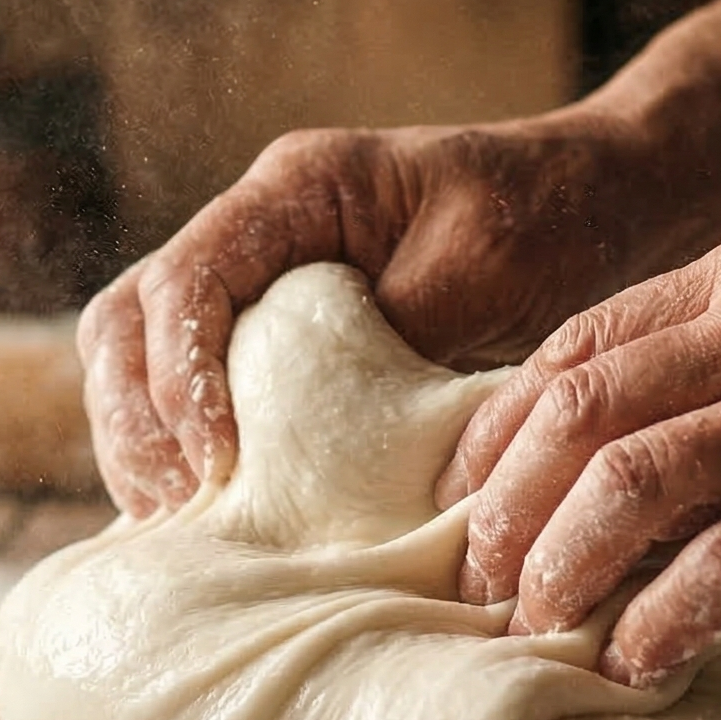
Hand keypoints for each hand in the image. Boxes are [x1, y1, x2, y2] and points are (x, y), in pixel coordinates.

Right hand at [80, 117, 668, 515]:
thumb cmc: (547, 215)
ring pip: (138, 362)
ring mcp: (255, 288)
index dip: (179, 376)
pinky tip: (208, 524)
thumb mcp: (487, 262)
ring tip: (177, 530)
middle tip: (175, 512)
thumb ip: (401, 325)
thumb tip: (327, 425)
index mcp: (292, 189)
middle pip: (126, 320)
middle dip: (134, 421)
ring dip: (144, 448)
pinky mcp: (274, 345)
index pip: (185, 280)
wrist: (595, 201)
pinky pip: (194, 398)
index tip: (218, 461)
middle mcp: (253, 234)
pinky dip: (185, 459)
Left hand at [440, 211, 720, 684]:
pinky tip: (638, 658)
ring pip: (627, 481)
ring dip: (559, 566)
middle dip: (504, 505)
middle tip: (481, 579)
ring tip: (537, 626)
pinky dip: (661, 616)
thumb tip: (678, 446)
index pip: (579, 343)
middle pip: (574, 410)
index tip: (472, 493)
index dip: (502, 427)